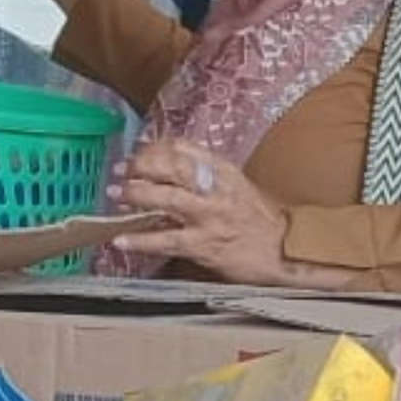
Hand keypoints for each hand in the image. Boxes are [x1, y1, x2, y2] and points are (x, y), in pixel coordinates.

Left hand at [111, 140, 351, 288]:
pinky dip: (140, 240)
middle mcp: (215, 190)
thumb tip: (173, 169)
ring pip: (164, 199)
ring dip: (134, 195)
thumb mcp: (238, 187)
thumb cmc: (262, 221)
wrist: (285, 252)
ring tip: (115, 195)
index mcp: (225, 172)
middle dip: (140, 167)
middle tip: (121, 171)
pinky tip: (122, 239)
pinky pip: (165, 240)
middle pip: (170, 167)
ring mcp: (209, 217)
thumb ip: (209, 176)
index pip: (184, 148)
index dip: (156, 148)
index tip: (140, 153)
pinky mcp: (203, 244)